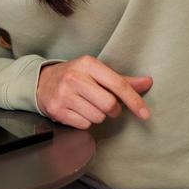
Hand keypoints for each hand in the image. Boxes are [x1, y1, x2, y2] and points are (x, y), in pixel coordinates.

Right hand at [36, 56, 151, 128]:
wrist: (41, 82)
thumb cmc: (75, 76)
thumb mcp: (96, 72)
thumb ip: (121, 79)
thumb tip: (148, 82)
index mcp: (88, 64)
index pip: (118, 84)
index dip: (134, 100)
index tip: (145, 114)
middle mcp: (75, 77)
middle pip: (109, 104)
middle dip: (113, 110)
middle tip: (106, 106)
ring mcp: (64, 94)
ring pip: (97, 117)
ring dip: (98, 116)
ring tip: (87, 106)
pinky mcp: (57, 110)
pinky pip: (84, 125)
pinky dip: (85, 122)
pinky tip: (77, 111)